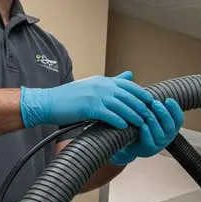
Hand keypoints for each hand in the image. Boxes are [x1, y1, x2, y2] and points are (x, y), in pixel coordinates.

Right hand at [19, 71, 155, 129]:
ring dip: (133, 115)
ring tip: (141, 123)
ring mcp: (95, 96)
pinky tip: (124, 126)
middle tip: (151, 115)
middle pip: (128, 96)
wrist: (48, 102)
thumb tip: (130, 75)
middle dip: (141, 106)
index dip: (142, 94)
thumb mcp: (93, 85)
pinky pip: (108, 114)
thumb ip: (112, 82)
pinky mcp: (89, 107)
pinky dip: (118, 120)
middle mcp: (101, 86)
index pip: (128, 86)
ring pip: (121, 105)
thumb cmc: (70, 98)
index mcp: (103, 81)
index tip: (152, 103)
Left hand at [110, 87, 182, 165]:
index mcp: (170, 126)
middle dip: (163, 113)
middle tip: (155, 104)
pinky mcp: (148, 150)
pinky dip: (147, 133)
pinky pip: (150, 142)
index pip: (179, 118)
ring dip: (154, 122)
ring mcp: (158, 144)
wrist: (124, 139)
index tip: (168, 99)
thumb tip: (129, 73)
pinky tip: (141, 125)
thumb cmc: (135, 121)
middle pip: (171, 125)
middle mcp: (167, 136)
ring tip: (147, 114)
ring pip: (160, 133)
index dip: (175, 109)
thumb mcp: (141, 108)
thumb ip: (140, 94)